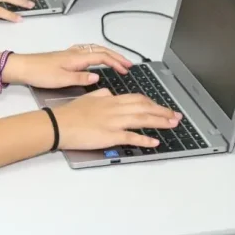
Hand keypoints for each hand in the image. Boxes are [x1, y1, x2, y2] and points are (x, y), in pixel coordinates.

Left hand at [7, 44, 132, 88]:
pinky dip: (96, 53)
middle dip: (115, 56)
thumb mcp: (61, 79)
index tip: (126, 69)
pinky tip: (94, 59)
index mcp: (76, 58)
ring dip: (106, 54)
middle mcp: (74, 53)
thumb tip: (97, 77)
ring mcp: (69, 53)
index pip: (101, 57)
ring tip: (116, 61)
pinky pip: (86, 51)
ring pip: (93, 49)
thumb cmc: (39, 73)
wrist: (23, 67)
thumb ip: (80, 78)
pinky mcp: (64, 56)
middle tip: (127, 64)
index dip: (116, 62)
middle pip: (100, 50)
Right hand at [53, 88, 181, 149]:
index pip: (137, 98)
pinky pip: (131, 137)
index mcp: (109, 99)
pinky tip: (155, 142)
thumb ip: (100, 95)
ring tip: (172, 124)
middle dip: (162, 111)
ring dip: (160, 122)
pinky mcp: (110, 135)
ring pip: (142, 119)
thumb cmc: (70, 113)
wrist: (58, 124)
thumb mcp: (87, 98)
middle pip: (144, 107)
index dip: (152, 102)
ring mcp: (113, 122)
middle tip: (176, 115)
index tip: (161, 106)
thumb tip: (109, 93)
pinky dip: (145, 140)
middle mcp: (115, 109)